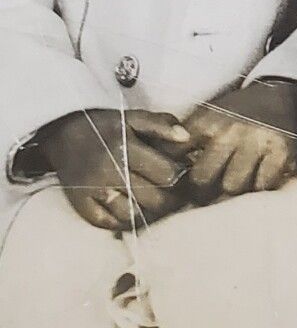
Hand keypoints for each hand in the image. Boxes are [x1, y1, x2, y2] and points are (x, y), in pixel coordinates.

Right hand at [41, 108, 191, 230]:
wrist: (64, 133)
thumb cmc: (106, 125)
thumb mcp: (134, 117)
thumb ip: (162, 125)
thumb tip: (187, 139)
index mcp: (125, 146)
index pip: (164, 173)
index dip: (178, 177)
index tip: (182, 176)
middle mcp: (108, 170)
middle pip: (151, 199)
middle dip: (168, 200)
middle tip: (174, 197)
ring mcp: (93, 190)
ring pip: (131, 215)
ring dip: (147, 213)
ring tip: (154, 204)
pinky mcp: (80, 204)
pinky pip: (107, 224)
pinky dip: (122, 222)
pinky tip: (132, 212)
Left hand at [183, 80, 296, 201]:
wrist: (285, 95)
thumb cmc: (240, 114)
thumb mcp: (209, 117)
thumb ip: (184, 141)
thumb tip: (159, 173)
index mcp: (207, 120)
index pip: (176, 156)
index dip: (174, 176)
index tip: (178, 184)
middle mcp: (231, 129)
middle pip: (202, 180)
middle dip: (204, 190)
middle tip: (210, 190)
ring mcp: (257, 140)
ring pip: (232, 187)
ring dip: (235, 189)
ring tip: (238, 181)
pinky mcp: (281, 151)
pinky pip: (262, 186)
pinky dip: (261, 187)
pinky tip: (260, 176)